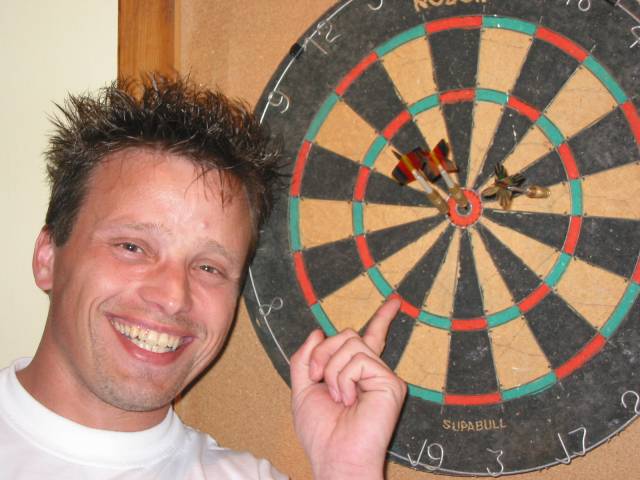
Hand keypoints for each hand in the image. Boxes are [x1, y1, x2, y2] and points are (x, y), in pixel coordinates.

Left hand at [290, 298, 406, 479]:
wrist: (335, 458)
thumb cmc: (321, 432)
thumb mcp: (302, 390)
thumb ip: (306, 359)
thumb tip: (317, 331)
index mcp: (355, 372)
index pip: (370, 337)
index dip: (382, 318)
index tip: (394, 301)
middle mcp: (373, 370)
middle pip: (346, 335)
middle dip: (322, 353)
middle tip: (317, 380)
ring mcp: (382, 375)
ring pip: (350, 343)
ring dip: (331, 369)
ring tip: (336, 397)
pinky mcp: (390, 382)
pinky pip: (358, 359)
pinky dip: (343, 378)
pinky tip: (348, 400)